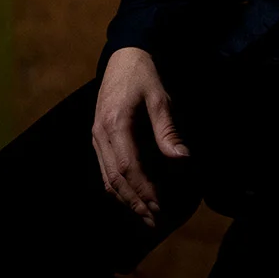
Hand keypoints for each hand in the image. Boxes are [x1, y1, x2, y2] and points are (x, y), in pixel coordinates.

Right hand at [91, 47, 190, 227]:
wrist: (124, 56)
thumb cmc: (144, 75)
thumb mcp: (161, 98)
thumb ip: (167, 130)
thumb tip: (182, 159)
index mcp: (115, 123)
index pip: (128, 167)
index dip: (144, 190)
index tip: (159, 208)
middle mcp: (100, 133)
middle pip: (115, 178)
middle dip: (135, 202)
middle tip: (155, 221)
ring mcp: (96, 136)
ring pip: (107, 177)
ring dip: (126, 199)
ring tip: (145, 216)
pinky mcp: (98, 136)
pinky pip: (105, 169)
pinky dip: (117, 187)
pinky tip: (130, 197)